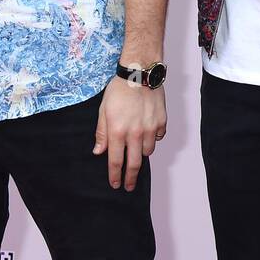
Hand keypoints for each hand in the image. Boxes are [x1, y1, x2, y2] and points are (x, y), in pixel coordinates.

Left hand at [93, 75, 166, 190]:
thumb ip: (101, 133)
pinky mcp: (161, 121)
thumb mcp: (103, 111)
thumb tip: (98, 151)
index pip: (115, 161)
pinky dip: (152, 139)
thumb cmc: (119, 90)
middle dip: (130, 178)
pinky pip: (158, 137)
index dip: (115, 175)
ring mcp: (149, 128)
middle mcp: (134, 133)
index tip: (115, 184)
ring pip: (147, 152)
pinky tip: (147, 133)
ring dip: (141, 155)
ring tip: (137, 151)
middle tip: (129, 186)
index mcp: (117, 132)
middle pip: (134, 163)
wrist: (140, 73)